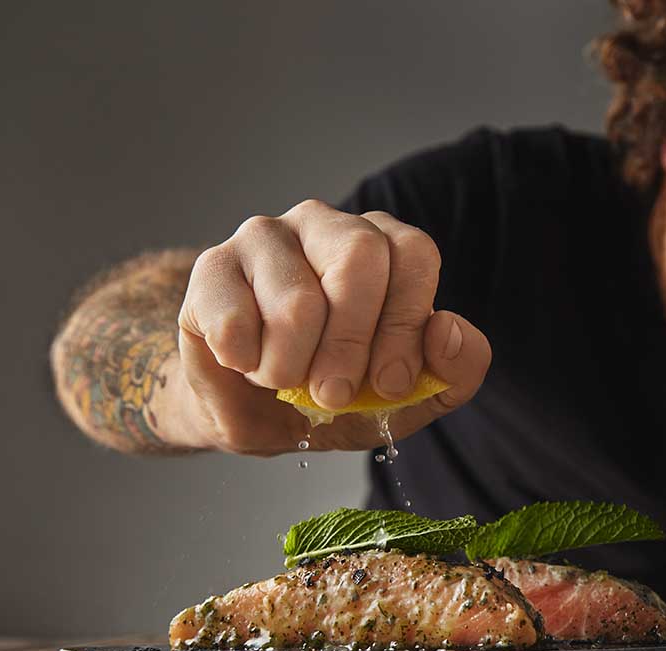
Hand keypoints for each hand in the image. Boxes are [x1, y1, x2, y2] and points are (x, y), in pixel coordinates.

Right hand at [173, 199, 490, 454]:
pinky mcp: (211, 267)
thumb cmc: (336, 392)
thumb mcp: (408, 397)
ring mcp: (264, 237)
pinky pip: (236, 321)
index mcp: (384, 244)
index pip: (414, 254)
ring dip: (294, 368)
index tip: (390, 383)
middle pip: (359, 258)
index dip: (405, 326)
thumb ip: (454, 369)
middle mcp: (326, 224)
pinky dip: (247, 364)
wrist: (252, 412)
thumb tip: (447, 329)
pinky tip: (245, 363)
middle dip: (351, 346)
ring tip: (285, 378)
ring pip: (297, 301)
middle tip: (333, 392)